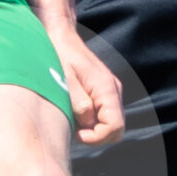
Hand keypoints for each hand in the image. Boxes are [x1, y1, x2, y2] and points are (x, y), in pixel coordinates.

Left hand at [51, 26, 125, 146]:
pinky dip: (91, 121)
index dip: (97, 137)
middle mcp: (113, 91)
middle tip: (74, 131)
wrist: (60, 37)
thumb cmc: (59, 56)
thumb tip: (88, 123)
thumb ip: (77, 102)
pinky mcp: (103, 92)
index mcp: (106, 88)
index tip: (77, 134)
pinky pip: (104, 115)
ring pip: (111, 124)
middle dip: (96, 136)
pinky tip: (75, 114)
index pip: (115, 126)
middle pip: (117, 130)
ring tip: (72, 120)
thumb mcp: (64, 79)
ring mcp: (110, 92)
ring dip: (93, 130)